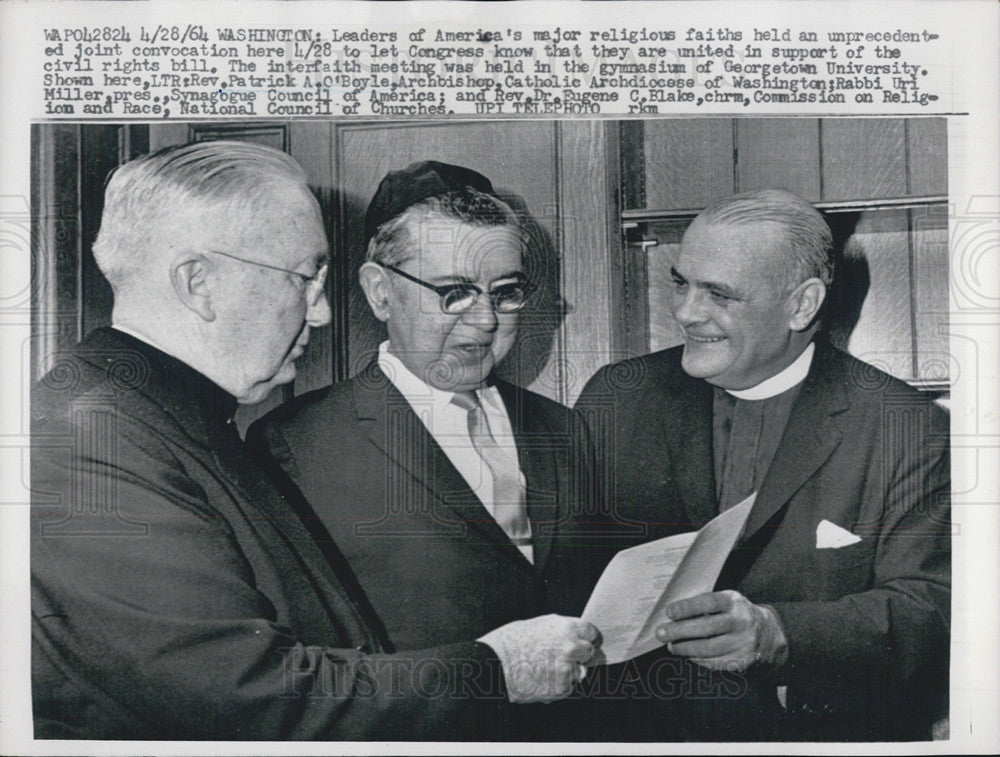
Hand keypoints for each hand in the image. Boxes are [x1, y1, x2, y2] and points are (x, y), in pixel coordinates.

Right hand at [478, 614, 600, 703]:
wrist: (494, 666)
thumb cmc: (511, 642)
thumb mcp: (539, 625)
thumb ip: (560, 630)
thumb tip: (574, 637)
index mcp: (567, 627)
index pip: (592, 632)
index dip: (588, 638)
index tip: (586, 642)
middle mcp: (571, 647)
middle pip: (590, 652)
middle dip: (580, 655)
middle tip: (564, 658)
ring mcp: (568, 669)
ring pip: (580, 672)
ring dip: (569, 672)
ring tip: (545, 669)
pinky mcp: (561, 688)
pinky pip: (568, 687)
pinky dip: (559, 686)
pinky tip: (542, 679)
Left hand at [655, 590, 787, 671]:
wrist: (769, 636)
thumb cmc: (736, 615)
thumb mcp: (727, 602)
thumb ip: (705, 606)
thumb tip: (673, 615)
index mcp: (735, 602)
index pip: (709, 603)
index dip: (687, 608)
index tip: (669, 612)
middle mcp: (742, 622)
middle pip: (707, 628)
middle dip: (680, 631)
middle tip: (661, 633)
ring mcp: (744, 644)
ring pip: (708, 649)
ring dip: (685, 648)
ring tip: (671, 646)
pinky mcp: (743, 662)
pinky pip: (715, 662)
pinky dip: (698, 659)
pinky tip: (688, 655)